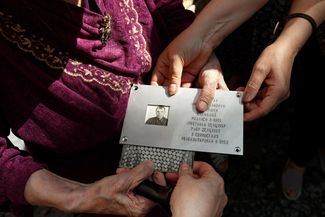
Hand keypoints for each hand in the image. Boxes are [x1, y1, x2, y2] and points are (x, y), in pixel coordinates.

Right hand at [25, 161, 155, 216]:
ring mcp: (134, 202)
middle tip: (133, 170)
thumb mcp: (124, 179)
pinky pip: (135, 184)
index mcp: (141, 207)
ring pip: (142, 183)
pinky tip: (122, 174)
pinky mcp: (129, 197)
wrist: (87, 196)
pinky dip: (130, 177)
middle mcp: (139, 207)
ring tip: (124, 172)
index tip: (149, 169)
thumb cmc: (101, 194)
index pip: (158, 190)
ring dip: (134, 174)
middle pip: (151, 185)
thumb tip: (151, 165)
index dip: (155, 177)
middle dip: (142, 174)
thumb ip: (141, 172)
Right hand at [151, 30, 226, 111]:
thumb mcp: (176, 59)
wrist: (204, 39)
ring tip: (175, 105)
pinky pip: (185, 88)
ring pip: (175, 89)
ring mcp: (180, 75)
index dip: (154, 90)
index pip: (156, 81)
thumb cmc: (187, 43)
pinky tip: (184, 100)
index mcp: (162, 65)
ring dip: (176, 96)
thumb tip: (171, 91)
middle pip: (165, 87)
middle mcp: (170, 71)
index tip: (155, 99)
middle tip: (165, 105)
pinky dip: (185, 94)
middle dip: (165, 95)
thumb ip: (174, 76)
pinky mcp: (189, 77)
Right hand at [170, 162, 226, 216]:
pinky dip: (192, 200)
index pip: (204, 166)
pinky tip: (182, 201)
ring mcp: (216, 206)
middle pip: (202, 180)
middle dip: (188, 178)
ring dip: (189, 189)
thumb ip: (185, 171)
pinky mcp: (210, 215)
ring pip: (201, 192)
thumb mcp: (183, 180)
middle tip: (176, 177)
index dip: (192, 165)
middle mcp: (219, 193)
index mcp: (216, 181)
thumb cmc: (191, 205)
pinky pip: (201, 203)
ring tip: (177, 189)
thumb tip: (185, 168)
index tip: (183, 167)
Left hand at [239, 41, 293, 120]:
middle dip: (248, 106)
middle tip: (235, 102)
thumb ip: (252, 85)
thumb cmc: (275, 55)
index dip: (251, 115)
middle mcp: (280, 95)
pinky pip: (262, 97)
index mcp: (278, 91)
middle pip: (262, 108)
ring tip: (239, 93)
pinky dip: (252, 95)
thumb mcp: (260, 69)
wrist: (285, 48)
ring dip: (249, 100)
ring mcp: (278, 93)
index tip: (240, 117)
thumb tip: (246, 99)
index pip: (263, 110)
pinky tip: (244, 90)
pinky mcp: (275, 89)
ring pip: (261, 103)